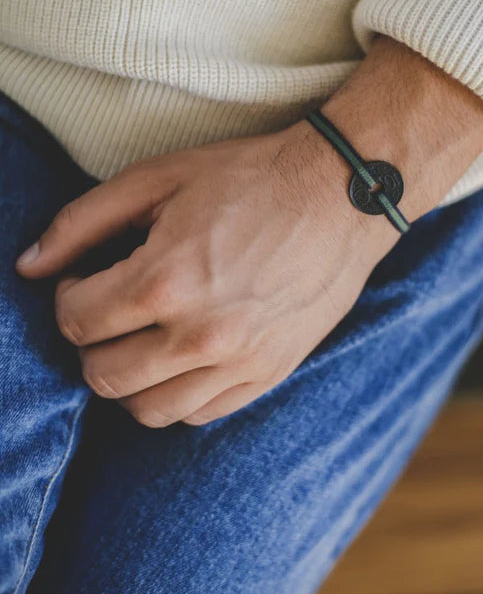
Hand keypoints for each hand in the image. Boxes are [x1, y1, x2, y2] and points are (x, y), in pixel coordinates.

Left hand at [15, 37, 482, 427]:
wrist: (340, 197)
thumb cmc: (248, 179)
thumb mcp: (157, 179)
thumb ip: (82, 223)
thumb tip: (28, 266)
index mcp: (165, 280)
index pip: (77, 322)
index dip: (69, 299)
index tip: (88, 282)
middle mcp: (199, 334)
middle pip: (102, 375)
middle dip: (92, 343)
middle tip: (111, 312)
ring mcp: (237, 363)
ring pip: (146, 410)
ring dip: (129, 378)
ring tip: (143, 340)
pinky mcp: (267, 376)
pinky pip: (197, 415)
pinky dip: (175, 395)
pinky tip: (182, 357)